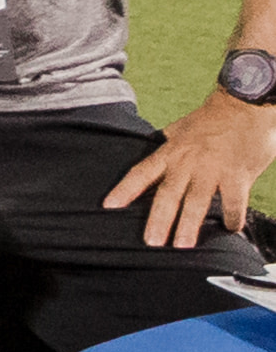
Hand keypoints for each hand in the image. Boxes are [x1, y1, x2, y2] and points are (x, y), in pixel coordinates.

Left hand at [104, 91, 275, 249]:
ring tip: (182, 246)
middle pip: (167, 194)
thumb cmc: (212, 119)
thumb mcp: (181, 128)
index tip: (108, 206)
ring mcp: (211, 170)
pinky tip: (231, 229)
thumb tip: (152, 145)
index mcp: (171, 152)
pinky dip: (232, 217)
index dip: (125, 190)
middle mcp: (187, 163)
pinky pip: (233, 202)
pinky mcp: (236, 175)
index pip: (141, 172)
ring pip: (196, 202)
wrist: (244, 106)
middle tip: (151, 242)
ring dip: (189, 225)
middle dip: (158, 220)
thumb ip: (167, 143)